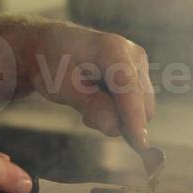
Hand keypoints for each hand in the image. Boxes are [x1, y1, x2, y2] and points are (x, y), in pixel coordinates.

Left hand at [24, 21, 154, 144]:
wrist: (50, 47)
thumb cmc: (52, 64)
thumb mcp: (61, 86)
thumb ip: (89, 105)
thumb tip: (115, 128)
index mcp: (113, 48)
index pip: (129, 88)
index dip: (135, 117)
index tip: (140, 144)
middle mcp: (133, 54)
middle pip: (142, 102)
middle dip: (120, 119)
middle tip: (86, 117)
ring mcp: (138, 64)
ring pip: (142, 106)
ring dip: (117, 115)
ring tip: (87, 105)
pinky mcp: (138, 75)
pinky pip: (136, 104)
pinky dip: (118, 110)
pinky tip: (96, 101)